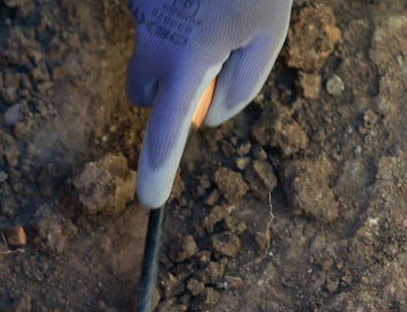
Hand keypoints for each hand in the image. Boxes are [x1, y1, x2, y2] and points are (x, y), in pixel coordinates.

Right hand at [126, 0, 291, 206]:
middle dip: (166, 91)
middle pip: (143, 91)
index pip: (167, 129)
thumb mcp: (268, 32)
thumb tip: (210, 118)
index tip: (151, 199)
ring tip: (212, 11)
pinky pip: (151, 20)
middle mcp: (152, 39)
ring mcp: (138, 12)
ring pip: (149, 50)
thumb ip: (244, 84)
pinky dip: (171, 18)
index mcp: (188, 57)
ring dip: (173, 46)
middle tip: (208, 64)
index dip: (158, 169)